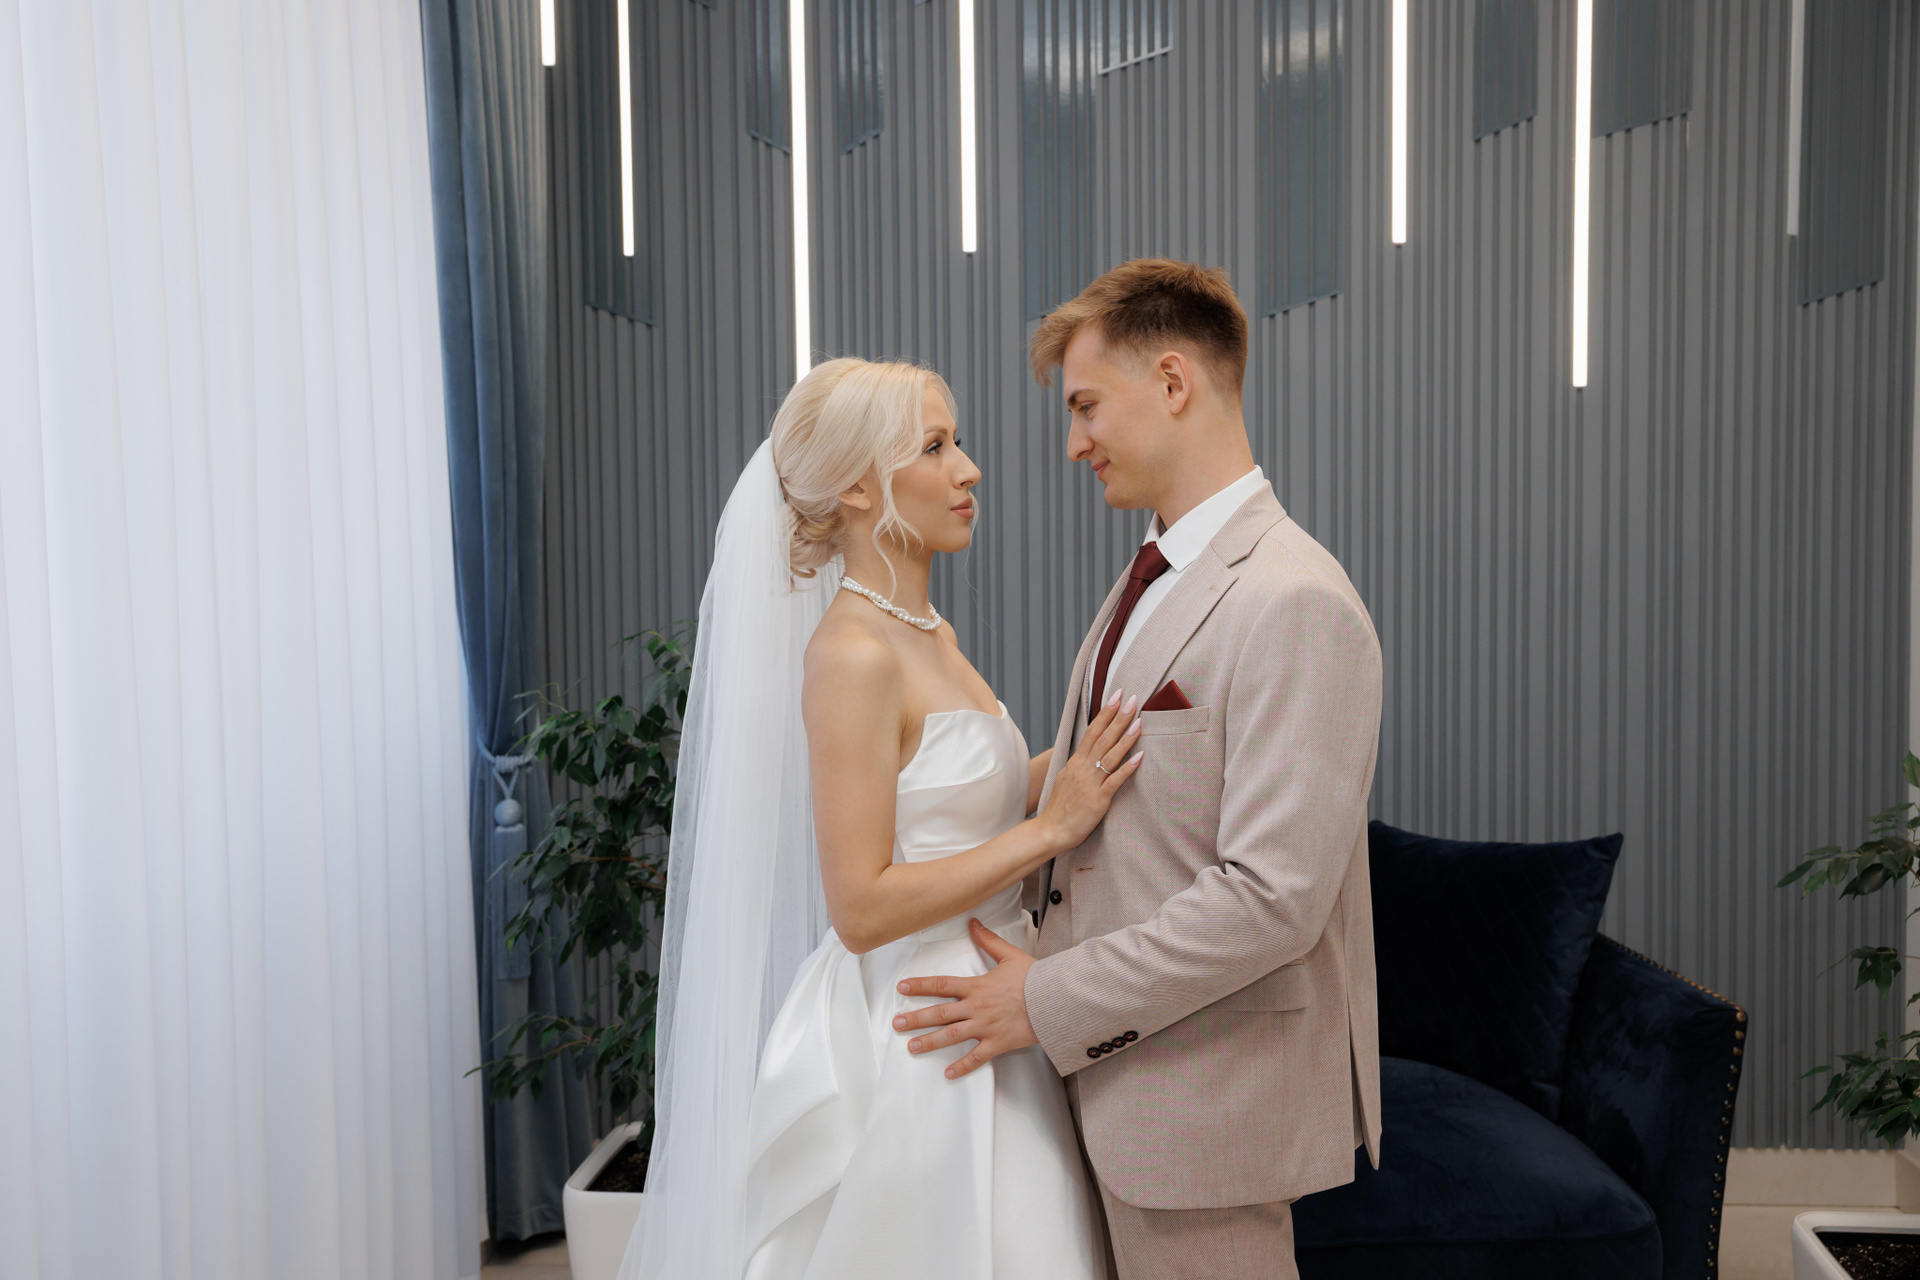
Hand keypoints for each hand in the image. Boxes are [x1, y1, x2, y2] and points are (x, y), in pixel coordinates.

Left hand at [892, 919, 1038, 1078]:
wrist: (1054, 999)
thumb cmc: (1035, 978)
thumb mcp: (1010, 955)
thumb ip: (988, 940)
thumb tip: (973, 923)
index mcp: (977, 986)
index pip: (942, 984)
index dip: (920, 985)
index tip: (902, 988)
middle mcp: (976, 1007)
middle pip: (940, 1013)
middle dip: (916, 1018)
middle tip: (897, 1023)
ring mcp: (985, 1026)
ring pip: (952, 1036)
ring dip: (930, 1042)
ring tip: (912, 1047)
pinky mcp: (998, 1043)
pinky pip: (977, 1057)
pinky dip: (962, 1066)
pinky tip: (948, 1073)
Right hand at [1038, 689, 1143, 851]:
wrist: (1051, 831)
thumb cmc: (1061, 807)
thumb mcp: (1066, 778)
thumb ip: (1079, 764)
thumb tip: (1089, 752)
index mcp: (1076, 762)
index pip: (1092, 731)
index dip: (1105, 713)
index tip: (1116, 695)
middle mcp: (1083, 768)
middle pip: (1102, 737)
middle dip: (1118, 717)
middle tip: (1132, 699)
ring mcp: (1091, 783)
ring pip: (1110, 755)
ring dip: (1125, 737)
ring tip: (1138, 721)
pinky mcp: (1098, 799)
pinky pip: (1115, 780)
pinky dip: (1128, 768)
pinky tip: (1140, 757)